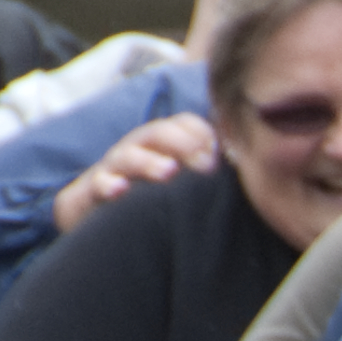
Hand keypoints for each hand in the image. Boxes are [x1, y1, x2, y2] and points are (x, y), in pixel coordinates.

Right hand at [52, 113, 219, 234]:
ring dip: (149, 162)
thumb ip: (207, 176)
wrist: (95, 215)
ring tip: (169, 171)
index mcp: (163, 145)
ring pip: (130, 156)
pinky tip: (119, 190)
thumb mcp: (180, 186)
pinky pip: (99, 184)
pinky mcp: (93, 190)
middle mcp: (139, 150)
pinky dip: (108, 185)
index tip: (222, 156)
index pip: (185, 126)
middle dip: (182, 144)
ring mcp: (115, 168)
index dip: (203, 135)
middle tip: (205, 165)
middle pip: (158, 134)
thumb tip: (248, 178)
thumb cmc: (149, 199)